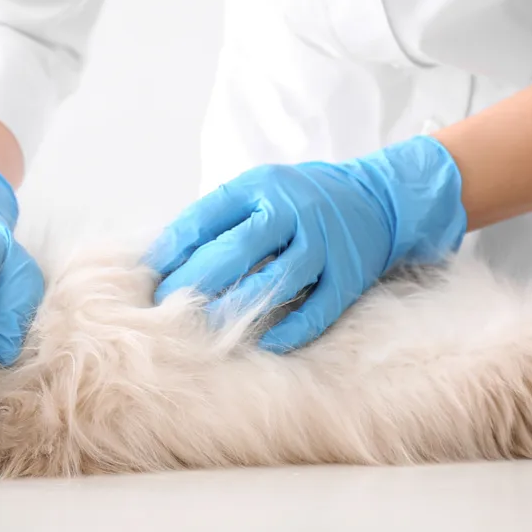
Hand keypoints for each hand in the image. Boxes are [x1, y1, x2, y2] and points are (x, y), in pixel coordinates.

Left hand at [142, 136, 465, 352]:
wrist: (378, 199)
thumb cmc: (300, 199)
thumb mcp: (261, 189)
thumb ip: (220, 215)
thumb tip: (164, 255)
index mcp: (264, 185)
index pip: (211, 213)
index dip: (178, 242)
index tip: (152, 268)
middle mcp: (295, 211)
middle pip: (239, 248)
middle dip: (198, 278)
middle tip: (167, 304)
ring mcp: (325, 245)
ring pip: (276, 280)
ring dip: (236, 307)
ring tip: (204, 327)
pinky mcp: (349, 276)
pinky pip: (317, 309)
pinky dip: (291, 330)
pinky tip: (263, 345)